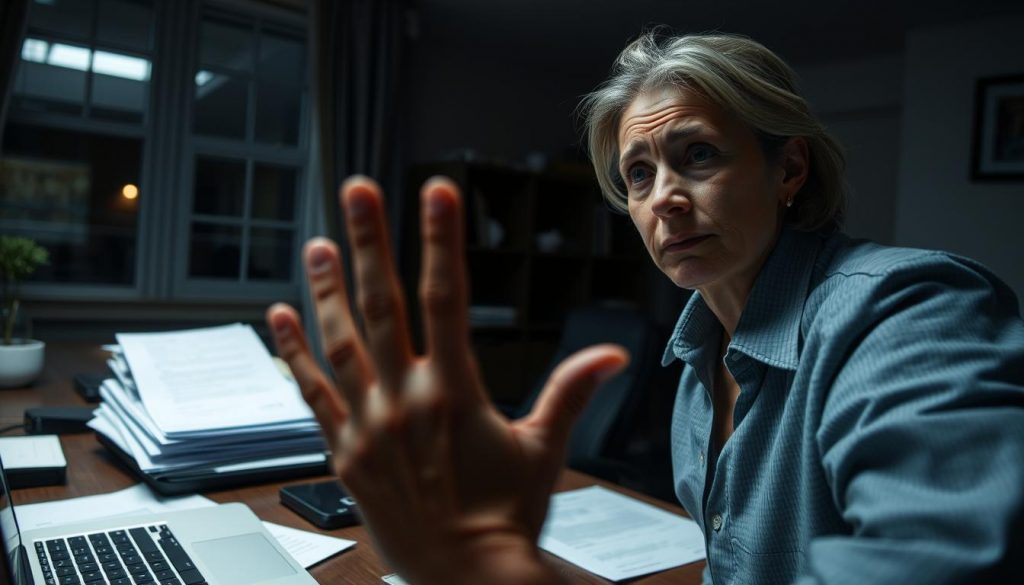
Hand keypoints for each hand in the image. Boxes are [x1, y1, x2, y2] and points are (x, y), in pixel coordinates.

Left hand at [266, 176, 627, 583]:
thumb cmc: (504, 517)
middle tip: (357, 191)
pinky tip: (280, 317)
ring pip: (340, 342)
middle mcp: (403, 400)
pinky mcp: (343, 452)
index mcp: (454, 393)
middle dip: (370, 242)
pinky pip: (310, 393)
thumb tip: (613, 356)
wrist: (462, 578)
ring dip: (326, 288)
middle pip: (382, 305)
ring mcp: (366, 425)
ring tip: (317, 242)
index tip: (436, 193)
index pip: (446, 298)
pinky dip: (294, 354)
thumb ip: (570, 393)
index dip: (440, 240)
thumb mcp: (543, 451)